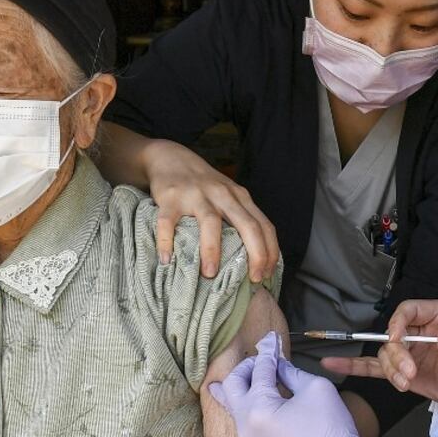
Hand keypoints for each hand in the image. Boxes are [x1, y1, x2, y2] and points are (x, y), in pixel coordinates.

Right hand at [142, 138, 278, 281]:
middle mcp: (222, 194)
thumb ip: (241, 218)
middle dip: (255, 254)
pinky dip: (167, 242)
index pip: (264, 225)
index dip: (270, 251)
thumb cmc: (204, 185)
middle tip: (254, 279)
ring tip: (210, 274)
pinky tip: (167, 261)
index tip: (268, 274)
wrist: (171, 157)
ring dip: (212, 250)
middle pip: (246, 224)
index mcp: (240, 197)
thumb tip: (255, 259)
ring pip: (210, 222)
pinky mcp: (170, 198)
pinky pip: (168, 223)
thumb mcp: (228, 196)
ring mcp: (196, 195)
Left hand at [208, 332, 362, 436]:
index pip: (260, 370)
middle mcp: (246, 424)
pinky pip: (240, 416)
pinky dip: (244, 400)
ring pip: (231, 402)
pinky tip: (248, 391)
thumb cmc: (330, 428)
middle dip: (246, 366)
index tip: (272, 337)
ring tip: (250, 369)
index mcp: (259, 408)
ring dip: (241, 383)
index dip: (268, 350)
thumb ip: (290, 371)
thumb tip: (278, 363)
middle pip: (232, 384)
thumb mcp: (314, 387)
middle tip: (264, 357)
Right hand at [321, 300, 437, 416]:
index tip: (399, 340)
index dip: (399, 323)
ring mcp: (410, 352)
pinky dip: (354, 367)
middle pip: (393, 335)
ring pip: (385, 355)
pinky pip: (375, 368)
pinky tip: (333, 364)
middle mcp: (420, 330)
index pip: (409, 310)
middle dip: (397, 356)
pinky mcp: (403, 372)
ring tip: (406, 384)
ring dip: (391, 370)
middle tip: (409, 374)